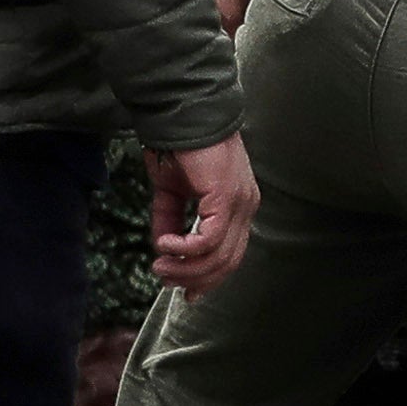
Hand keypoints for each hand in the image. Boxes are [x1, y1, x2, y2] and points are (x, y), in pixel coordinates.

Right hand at [144, 133, 257, 292]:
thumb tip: (164, 250)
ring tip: (161, 265)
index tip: (185, 292)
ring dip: (186, 268)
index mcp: (238, 206)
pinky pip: (209, 239)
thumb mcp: (171, 193)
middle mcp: (246, 206)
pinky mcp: (226, 197)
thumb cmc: (176, 146)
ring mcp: (240, 202)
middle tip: (165, 279)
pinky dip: (185, 248)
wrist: (179, 113)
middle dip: (194, 279)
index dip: (208, 278)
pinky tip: (166, 245)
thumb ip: (170, 221)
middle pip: (228, 262)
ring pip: (219, 256)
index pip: (231, 254)